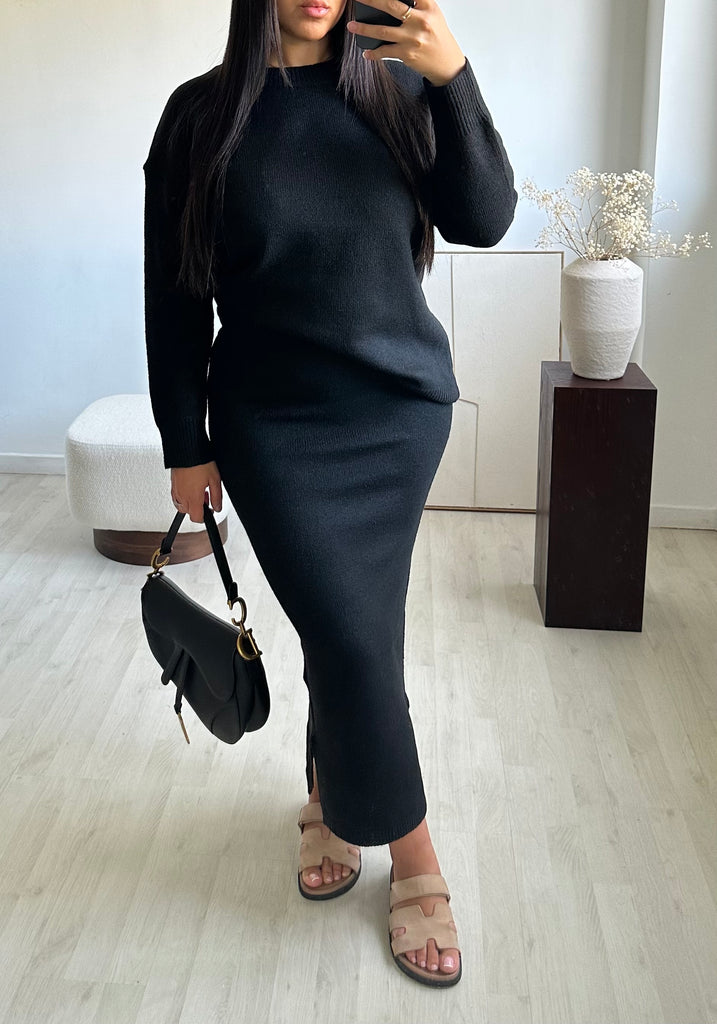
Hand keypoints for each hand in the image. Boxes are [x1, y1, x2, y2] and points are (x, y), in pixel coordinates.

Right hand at [170, 461, 222, 523]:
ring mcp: (175, 490)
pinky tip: (191, 486)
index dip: (204, 518)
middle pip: (189, 513)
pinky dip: (184, 496)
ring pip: (182, 506)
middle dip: (198, 508)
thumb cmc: (200, 462)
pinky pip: (177, 497)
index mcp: (193, 498)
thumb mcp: (214, 480)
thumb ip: (217, 497)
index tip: (210, 511)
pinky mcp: (172, 484)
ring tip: (199, 490)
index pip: (196, 518)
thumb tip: (218, 507)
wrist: (186, 449)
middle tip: (206, 496)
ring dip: (190, 502)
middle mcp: (182, 496)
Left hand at [346, 0, 465, 85]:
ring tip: (351, 26)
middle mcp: (421, 21)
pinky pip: (385, 52)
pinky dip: (374, 53)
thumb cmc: (437, 37)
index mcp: (428, 7)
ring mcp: (413, 38)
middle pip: (391, 6)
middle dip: (371, 1)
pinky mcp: (407, 54)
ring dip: (364, 29)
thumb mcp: (433, 15)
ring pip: (383, 31)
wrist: (447, 64)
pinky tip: (366, 53)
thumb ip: (417, 5)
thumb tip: (390, 3)